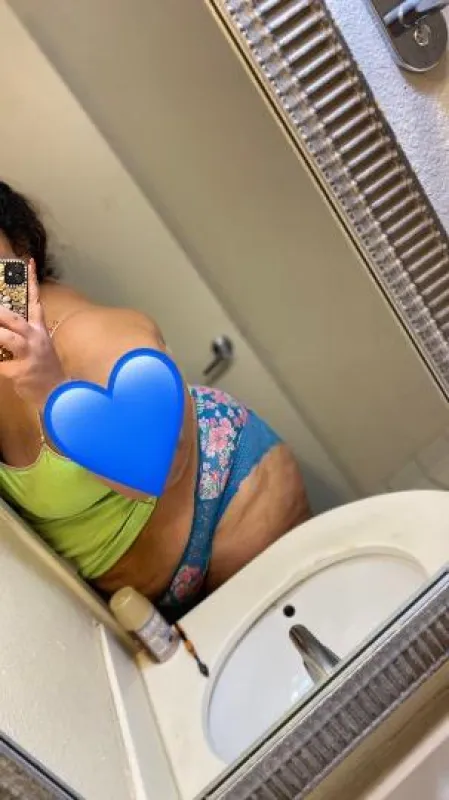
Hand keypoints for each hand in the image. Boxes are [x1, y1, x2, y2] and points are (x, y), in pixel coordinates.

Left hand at [0, 260, 65, 409]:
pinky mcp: (20, 371)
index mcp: (40, 331)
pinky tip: (0, 364)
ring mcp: (29, 355)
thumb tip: (3, 328)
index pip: (35, 302)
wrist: (57, 395)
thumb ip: (21, 336)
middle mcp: (36, 339)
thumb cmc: (45, 370)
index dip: (31, 282)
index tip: (27, 262)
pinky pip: (0, 364)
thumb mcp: (38, 348)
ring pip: (8, 338)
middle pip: (15, 319)